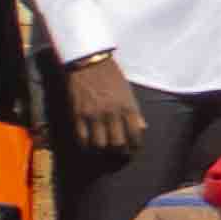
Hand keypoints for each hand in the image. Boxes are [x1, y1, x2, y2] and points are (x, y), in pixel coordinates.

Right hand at [59, 50, 141, 164]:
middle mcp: (112, 114)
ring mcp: (94, 116)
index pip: (136, 136)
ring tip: (103, 155)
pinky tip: (89, 148)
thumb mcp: (128, 92)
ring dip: (102, 154)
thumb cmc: (111, 75)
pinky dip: (86, 147)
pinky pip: (82, 139)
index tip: (133, 151)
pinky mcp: (78, 115)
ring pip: (99, 146)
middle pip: (118, 145)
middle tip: (119, 158)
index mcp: (128, 108)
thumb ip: (135, 112)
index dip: (135, 148)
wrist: (88, 61)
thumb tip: (142, 128)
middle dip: (120, 155)